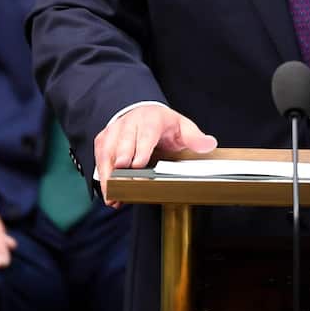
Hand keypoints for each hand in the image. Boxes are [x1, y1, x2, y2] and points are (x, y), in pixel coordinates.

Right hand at [94, 104, 216, 204]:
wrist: (144, 113)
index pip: (145, 135)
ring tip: (113, 197)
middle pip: (123, 145)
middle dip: (122, 167)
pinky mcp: (104, 140)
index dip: (141, 152)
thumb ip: (195, 138)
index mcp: (151, 119)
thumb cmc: (164, 124)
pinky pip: (99, 158)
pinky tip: (109, 193)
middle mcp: (130, 123)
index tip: (138, 167)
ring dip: (108, 176)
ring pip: (107, 152)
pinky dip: (102, 176)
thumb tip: (209, 144)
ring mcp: (114, 131)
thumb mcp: (182, 127)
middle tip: (124, 187)